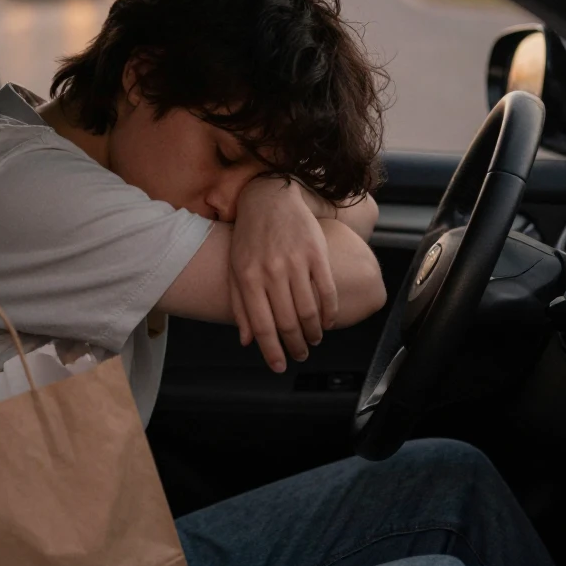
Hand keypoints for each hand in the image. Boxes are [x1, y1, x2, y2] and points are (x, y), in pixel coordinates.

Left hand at [229, 178, 338, 370]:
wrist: (269, 198)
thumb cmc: (248, 238)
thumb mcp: (235, 270)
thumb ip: (239, 305)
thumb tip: (246, 340)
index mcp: (247, 279)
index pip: (262, 326)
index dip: (272, 351)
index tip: (279, 366)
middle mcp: (271, 272)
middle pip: (287, 322)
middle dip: (295, 346)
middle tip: (300, 355)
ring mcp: (295, 261)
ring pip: (308, 310)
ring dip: (313, 333)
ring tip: (313, 341)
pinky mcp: (316, 252)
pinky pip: (326, 290)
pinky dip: (329, 312)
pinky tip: (327, 322)